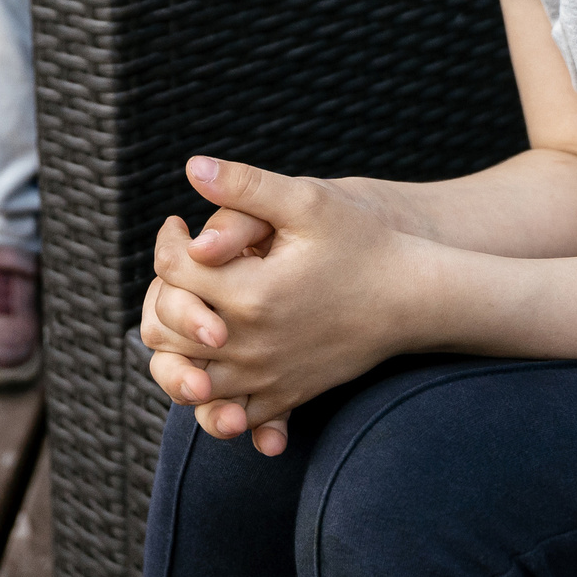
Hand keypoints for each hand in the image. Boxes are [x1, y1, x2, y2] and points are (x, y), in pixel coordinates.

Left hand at [142, 157, 420, 453]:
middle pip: (165, 329)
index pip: (173, 271)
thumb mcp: (307, 202)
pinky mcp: (283, 398)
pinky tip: (214, 349)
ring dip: (174, 342)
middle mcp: (251, 345)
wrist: (412, 299)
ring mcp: (266, 378)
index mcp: (251, 294)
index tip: (178, 223)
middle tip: (180, 264)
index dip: (167, 240)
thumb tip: (192, 166)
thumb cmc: (363, 243)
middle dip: (164, 292)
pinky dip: (205, 387)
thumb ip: (245, 184)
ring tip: (191, 303)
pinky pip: (223, 410)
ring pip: (185, 377)